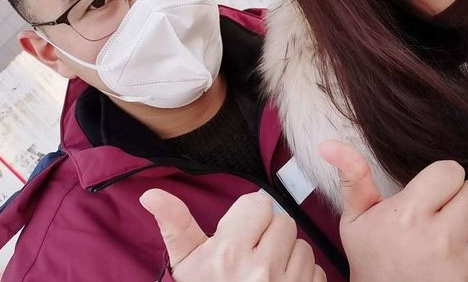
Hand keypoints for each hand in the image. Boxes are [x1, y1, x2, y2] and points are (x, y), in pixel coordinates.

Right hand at [140, 189, 326, 281]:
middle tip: (251, 254)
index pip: (259, 203)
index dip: (248, 217)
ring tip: (265, 272)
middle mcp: (261, 269)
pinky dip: (303, 276)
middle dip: (269, 234)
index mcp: (229, 253)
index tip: (239, 234)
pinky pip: (316, 270)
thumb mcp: (186, 265)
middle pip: (283, 221)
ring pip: (301, 244)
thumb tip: (152, 195)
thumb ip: (175, 225)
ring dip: (287, 255)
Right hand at [319, 140, 467, 281]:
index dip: (440, 180)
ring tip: (452, 236)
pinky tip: (461, 259)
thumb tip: (329, 144)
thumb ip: (353, 179)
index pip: (450, 171)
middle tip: (441, 214)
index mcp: (408, 217)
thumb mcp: (355, 223)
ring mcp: (466, 266)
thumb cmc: (374, 268)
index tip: (429, 195)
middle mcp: (441, 240)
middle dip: (460, 199)